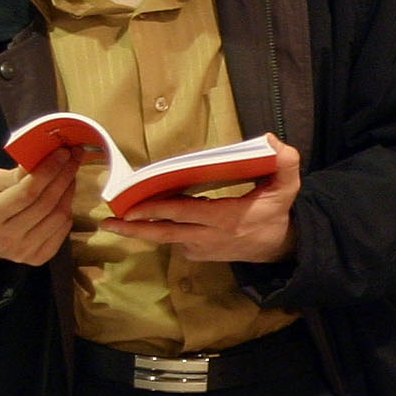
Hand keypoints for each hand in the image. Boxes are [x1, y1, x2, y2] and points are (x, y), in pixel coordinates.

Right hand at [0, 147, 79, 268]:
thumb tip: (44, 159)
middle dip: (64, 177)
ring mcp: (23, 252)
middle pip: (46, 204)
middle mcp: (6, 239)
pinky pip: (63, 230)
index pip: (27, 193)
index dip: (48, 171)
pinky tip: (64, 196)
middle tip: (74, 157)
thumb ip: (15, 174)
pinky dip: (67, 210)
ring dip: (69, 192)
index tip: (63, 152)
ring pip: (59, 217)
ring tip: (69, 174)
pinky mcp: (38, 259)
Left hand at [104, 137, 301, 264]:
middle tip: (108, 222)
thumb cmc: (277, 213)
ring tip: (116, 221)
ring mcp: (201, 248)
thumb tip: (272, 142)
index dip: (157, 210)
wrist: (279, 247)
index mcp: (225, 218)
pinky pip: (174, 240)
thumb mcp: (287, 187)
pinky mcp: (199, 253)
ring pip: (166, 238)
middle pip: (165, 233)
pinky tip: (148, 218)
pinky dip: (160, 229)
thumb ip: (285, 164)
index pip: (184, 213)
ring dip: (142, 230)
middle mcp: (208, 237)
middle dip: (135, 228)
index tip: (133, 207)